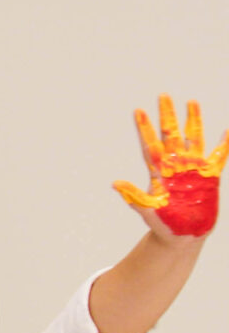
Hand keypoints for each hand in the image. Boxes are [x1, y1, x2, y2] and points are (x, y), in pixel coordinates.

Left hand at [113, 94, 223, 238]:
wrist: (182, 237)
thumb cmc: (163, 225)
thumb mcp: (148, 211)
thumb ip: (135, 197)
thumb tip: (115, 184)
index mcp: (158, 173)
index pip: (151, 145)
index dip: (145, 129)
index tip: (138, 111)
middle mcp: (175, 167)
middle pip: (171, 135)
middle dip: (167, 116)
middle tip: (163, 95)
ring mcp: (193, 170)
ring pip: (194, 139)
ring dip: (193, 121)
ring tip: (191, 102)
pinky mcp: (210, 178)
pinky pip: (219, 157)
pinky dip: (224, 144)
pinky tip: (227, 131)